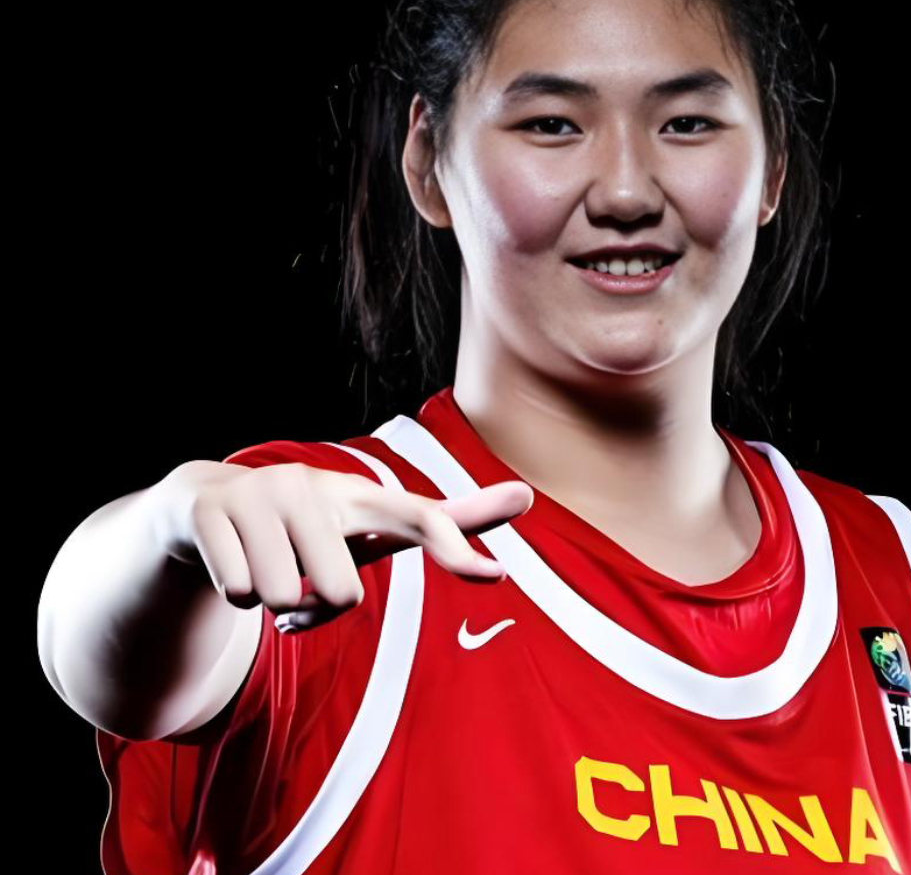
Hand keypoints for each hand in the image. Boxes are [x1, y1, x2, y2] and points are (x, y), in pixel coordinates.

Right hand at [157, 459, 532, 632]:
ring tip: (267, 571)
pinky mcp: (209, 508)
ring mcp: (260, 491)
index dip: (456, 548)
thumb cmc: (311, 527)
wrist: (204, 506)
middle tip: (303, 580)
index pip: (420, 519)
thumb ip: (447, 521)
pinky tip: (232, 568)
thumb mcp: (372, 529)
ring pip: (281, 596)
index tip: (495, 574)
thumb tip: (527, 496)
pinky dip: (231, 596)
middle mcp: (314, 485)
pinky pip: (234, 591)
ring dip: (272, 603)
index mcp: (361, 495)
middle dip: (317, 606)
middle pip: (340, 593)